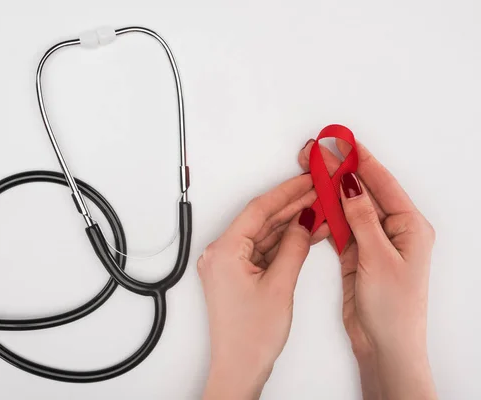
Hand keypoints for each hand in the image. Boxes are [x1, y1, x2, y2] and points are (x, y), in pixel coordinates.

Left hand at [199, 175, 328, 399]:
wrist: (239, 369)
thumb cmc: (250, 337)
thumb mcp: (279, 285)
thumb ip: (294, 247)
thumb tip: (305, 220)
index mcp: (223, 251)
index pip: (258, 210)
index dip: (285, 193)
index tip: (305, 180)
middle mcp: (221, 254)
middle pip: (260, 220)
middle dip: (291, 206)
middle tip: (317, 191)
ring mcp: (229, 265)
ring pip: (264, 235)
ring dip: (290, 224)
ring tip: (319, 210)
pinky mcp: (237, 275)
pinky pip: (263, 250)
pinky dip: (284, 243)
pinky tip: (306, 233)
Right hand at [298, 139, 436, 399]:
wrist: (384, 345)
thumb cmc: (394, 308)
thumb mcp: (379, 258)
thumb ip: (363, 219)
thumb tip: (350, 185)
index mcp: (410, 226)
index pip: (381, 183)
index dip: (359, 159)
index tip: (339, 141)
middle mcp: (392, 230)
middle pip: (362, 191)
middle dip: (338, 170)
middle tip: (314, 152)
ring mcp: (372, 241)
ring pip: (347, 207)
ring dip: (329, 190)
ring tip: (308, 171)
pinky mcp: (355, 254)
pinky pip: (339, 226)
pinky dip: (326, 214)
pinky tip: (313, 201)